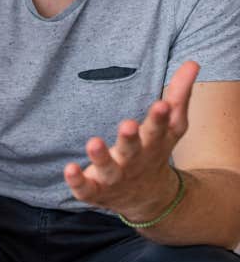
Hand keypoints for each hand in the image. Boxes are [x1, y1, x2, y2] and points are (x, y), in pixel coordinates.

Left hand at [64, 60, 198, 218]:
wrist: (148, 198)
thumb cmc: (154, 150)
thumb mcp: (171, 126)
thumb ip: (178, 95)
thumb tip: (192, 63)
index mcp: (152, 143)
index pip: (158, 129)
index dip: (159, 118)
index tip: (161, 104)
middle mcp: (134, 161)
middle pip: (133, 149)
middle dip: (130, 138)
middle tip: (127, 124)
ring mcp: (115, 177)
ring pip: (108, 168)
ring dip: (101, 157)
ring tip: (93, 142)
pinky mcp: (96, 190)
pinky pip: (86, 188)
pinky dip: (77, 181)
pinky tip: (69, 169)